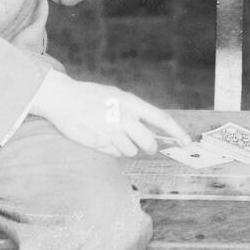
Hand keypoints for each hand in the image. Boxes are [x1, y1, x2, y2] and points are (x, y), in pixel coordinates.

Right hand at [31, 71, 190, 157]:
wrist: (63, 99)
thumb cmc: (92, 96)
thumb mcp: (117, 95)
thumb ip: (135, 110)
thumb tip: (153, 125)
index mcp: (132, 103)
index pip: (162, 119)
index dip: (177, 131)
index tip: (186, 141)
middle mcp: (124, 118)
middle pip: (149, 143)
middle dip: (149, 147)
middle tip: (146, 146)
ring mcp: (112, 132)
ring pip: (132, 151)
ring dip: (128, 148)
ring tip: (115, 134)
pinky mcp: (100, 144)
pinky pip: (116, 154)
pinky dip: (114, 150)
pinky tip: (104, 138)